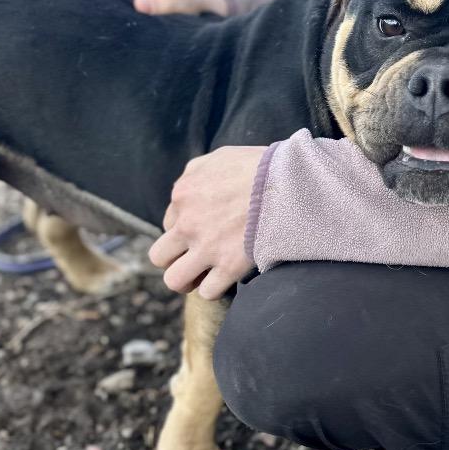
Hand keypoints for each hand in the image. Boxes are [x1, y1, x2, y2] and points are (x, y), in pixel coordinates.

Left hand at [149, 146, 266, 299]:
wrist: (289, 184)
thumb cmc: (260, 166)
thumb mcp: (220, 157)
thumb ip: (198, 171)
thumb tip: (189, 186)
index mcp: (183, 195)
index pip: (169, 222)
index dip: (185, 229)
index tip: (203, 230)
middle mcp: (187, 224)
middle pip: (159, 256)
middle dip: (174, 259)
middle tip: (193, 258)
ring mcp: (207, 248)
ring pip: (175, 280)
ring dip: (187, 281)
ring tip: (201, 278)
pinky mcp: (229, 266)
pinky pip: (208, 292)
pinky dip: (215, 289)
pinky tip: (226, 279)